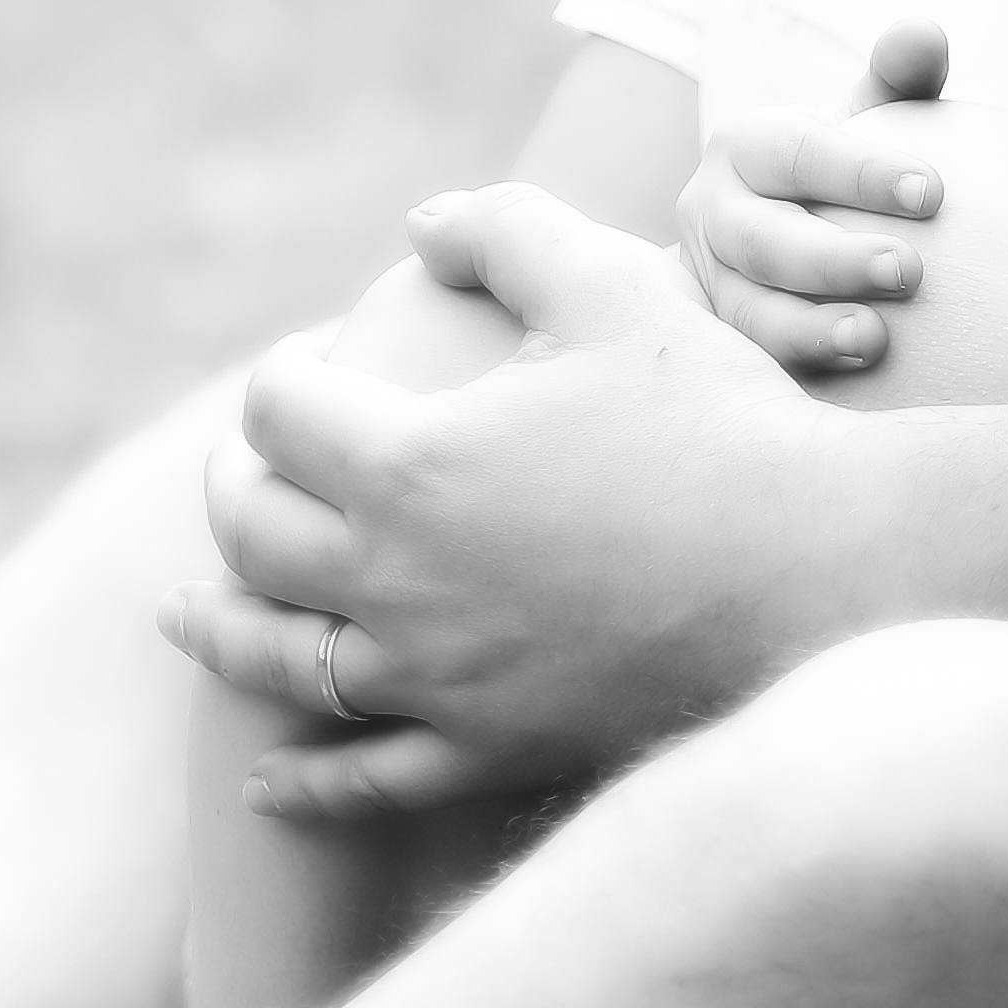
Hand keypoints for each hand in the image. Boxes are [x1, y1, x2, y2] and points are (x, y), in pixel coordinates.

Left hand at [161, 193, 841, 819]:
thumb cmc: (721, 421)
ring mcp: (434, 680)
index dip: (282, 374)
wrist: (820, 574)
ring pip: (280, 662)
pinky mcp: (486, 751)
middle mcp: (394, 581)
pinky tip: (264, 783)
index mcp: (408, 464)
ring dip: (220, 630)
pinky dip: (302, 780)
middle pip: (256, 533)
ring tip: (186, 614)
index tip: (313, 358)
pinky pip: (363, 779)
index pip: (281, 411)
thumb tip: (420, 224)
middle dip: (234, 488)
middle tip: (249, 466)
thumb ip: (508, 233)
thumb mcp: (615, 288)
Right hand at [680, 17, 955, 383]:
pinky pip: (755, 366)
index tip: (934, 191)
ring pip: (748, 313)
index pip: (800, 153)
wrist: (789, 236)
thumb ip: (898, 78)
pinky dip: (800, 372)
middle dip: (832, 258)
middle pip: (764, 240)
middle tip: (908, 270)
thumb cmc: (846, 169)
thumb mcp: (867, 117)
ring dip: (809, 329)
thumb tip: (922, 35)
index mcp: (746, 146)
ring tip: (875, 340)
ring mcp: (710, 287)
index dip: (862, 172)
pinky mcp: (721, 346)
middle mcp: (711, 215)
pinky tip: (856, 381)